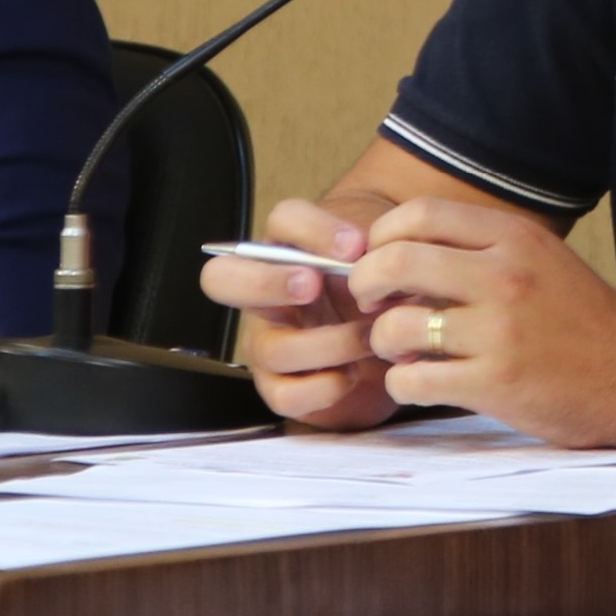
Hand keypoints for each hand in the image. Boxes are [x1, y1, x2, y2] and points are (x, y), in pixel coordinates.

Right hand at [205, 198, 397, 430]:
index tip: (357, 247)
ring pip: (270, 347)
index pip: (282, 220)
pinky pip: (284, 395)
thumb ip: (381, 253)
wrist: (394, 340)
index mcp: (293, 251)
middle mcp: (268, 296)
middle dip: (266, 281)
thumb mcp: (384, 263)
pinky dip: (323, 388)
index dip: (312, 230)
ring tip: (369, 338)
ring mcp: (268, 343)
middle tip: (313, 284)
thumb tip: (380, 256)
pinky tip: (353, 376)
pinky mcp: (281, 387)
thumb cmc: (382, 291)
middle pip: (222, 279)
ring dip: (326, 343)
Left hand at [350, 196, 615, 437]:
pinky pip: (412, 379)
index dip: (382, 237)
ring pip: (395, 326)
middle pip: (394, 260)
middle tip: (372, 306)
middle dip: (365, 284)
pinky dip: (403, 384)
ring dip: (383, 343)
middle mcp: (505, 276)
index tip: (382, 263)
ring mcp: (499, 331)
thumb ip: (479, 251)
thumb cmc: (583, 320)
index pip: (418, 214)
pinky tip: (422, 383)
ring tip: (403, 352)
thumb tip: (397, 256)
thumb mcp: (541, 261)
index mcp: (516, 238)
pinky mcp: (494, 383)